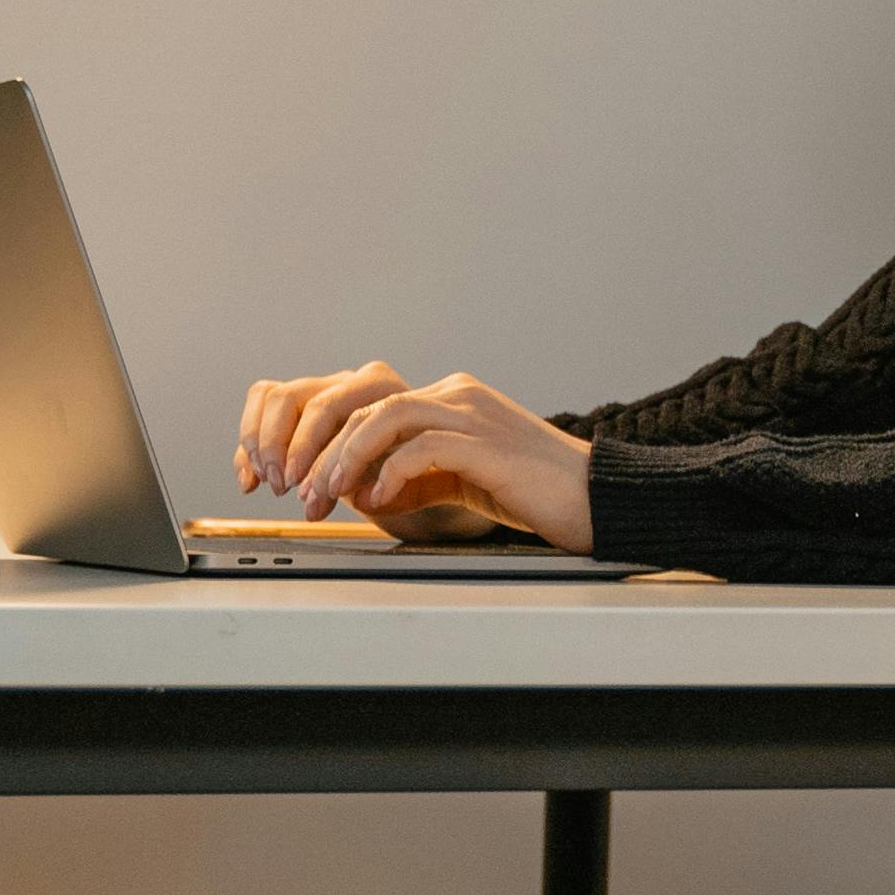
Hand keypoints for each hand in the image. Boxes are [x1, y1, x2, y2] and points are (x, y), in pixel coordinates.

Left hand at [234, 361, 595, 552]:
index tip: (300, 476)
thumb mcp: (460, 477)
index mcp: (448, 397)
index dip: (323, 436)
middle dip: (319, 446)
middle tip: (299, 489)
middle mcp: (456, 394)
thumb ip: (413, 473)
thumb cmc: (532, 494)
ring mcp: (472, 414)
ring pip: (385, 416)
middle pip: (364, 400)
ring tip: (325, 493)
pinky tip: (380, 501)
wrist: (596, 499)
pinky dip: (391, 473)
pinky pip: (422, 447)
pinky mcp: (486, 444)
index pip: (366, 401)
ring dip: (345, 457)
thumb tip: (359, 490)